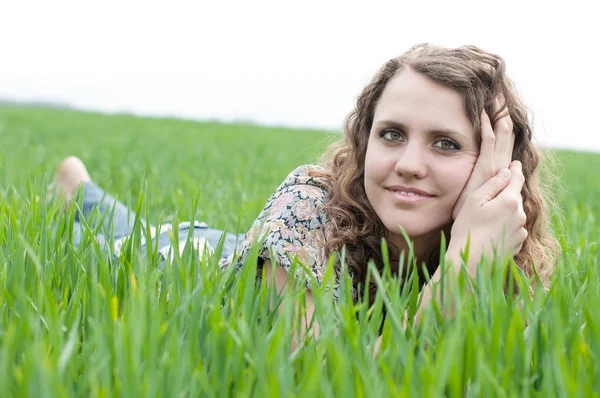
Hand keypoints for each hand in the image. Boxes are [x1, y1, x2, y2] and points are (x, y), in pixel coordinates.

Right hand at [448, 160, 526, 274]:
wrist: (471, 262)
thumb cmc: (467, 229)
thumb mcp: (474, 201)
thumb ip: (492, 184)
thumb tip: (506, 172)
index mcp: (509, 201)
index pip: (516, 179)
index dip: (515, 169)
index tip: (515, 163)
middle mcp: (520, 215)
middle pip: (515, 196)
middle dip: (507, 192)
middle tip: (493, 193)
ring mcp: (521, 230)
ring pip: (515, 213)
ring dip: (506, 210)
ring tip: (488, 217)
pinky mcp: (518, 243)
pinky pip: (514, 227)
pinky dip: (507, 225)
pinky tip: (491, 230)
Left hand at [452, 96, 514, 219]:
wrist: (470, 229)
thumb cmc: (466, 216)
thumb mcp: (471, 197)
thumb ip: (474, 185)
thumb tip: (461, 175)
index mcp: (496, 173)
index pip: (502, 143)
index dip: (502, 125)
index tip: (497, 108)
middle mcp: (500, 168)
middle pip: (506, 135)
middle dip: (503, 114)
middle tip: (499, 94)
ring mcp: (495, 169)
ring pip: (502, 135)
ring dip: (499, 115)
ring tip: (496, 96)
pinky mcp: (486, 171)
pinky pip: (489, 142)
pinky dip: (488, 126)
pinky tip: (483, 112)